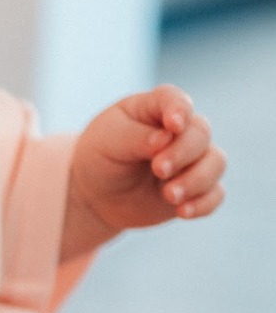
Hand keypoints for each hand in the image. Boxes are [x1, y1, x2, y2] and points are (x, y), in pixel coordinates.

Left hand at [61, 84, 225, 259]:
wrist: (97, 195)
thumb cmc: (100, 157)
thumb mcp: (108, 141)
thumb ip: (136, 137)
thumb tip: (166, 138)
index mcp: (155, 108)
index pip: (175, 100)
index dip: (180, 109)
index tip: (173, 125)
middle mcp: (181, 131)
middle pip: (200, 133)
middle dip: (182, 152)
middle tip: (158, 169)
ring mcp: (191, 160)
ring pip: (215, 163)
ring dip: (197, 180)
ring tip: (169, 196)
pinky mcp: (196, 189)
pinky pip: (215, 194)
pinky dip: (203, 203)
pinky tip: (183, 212)